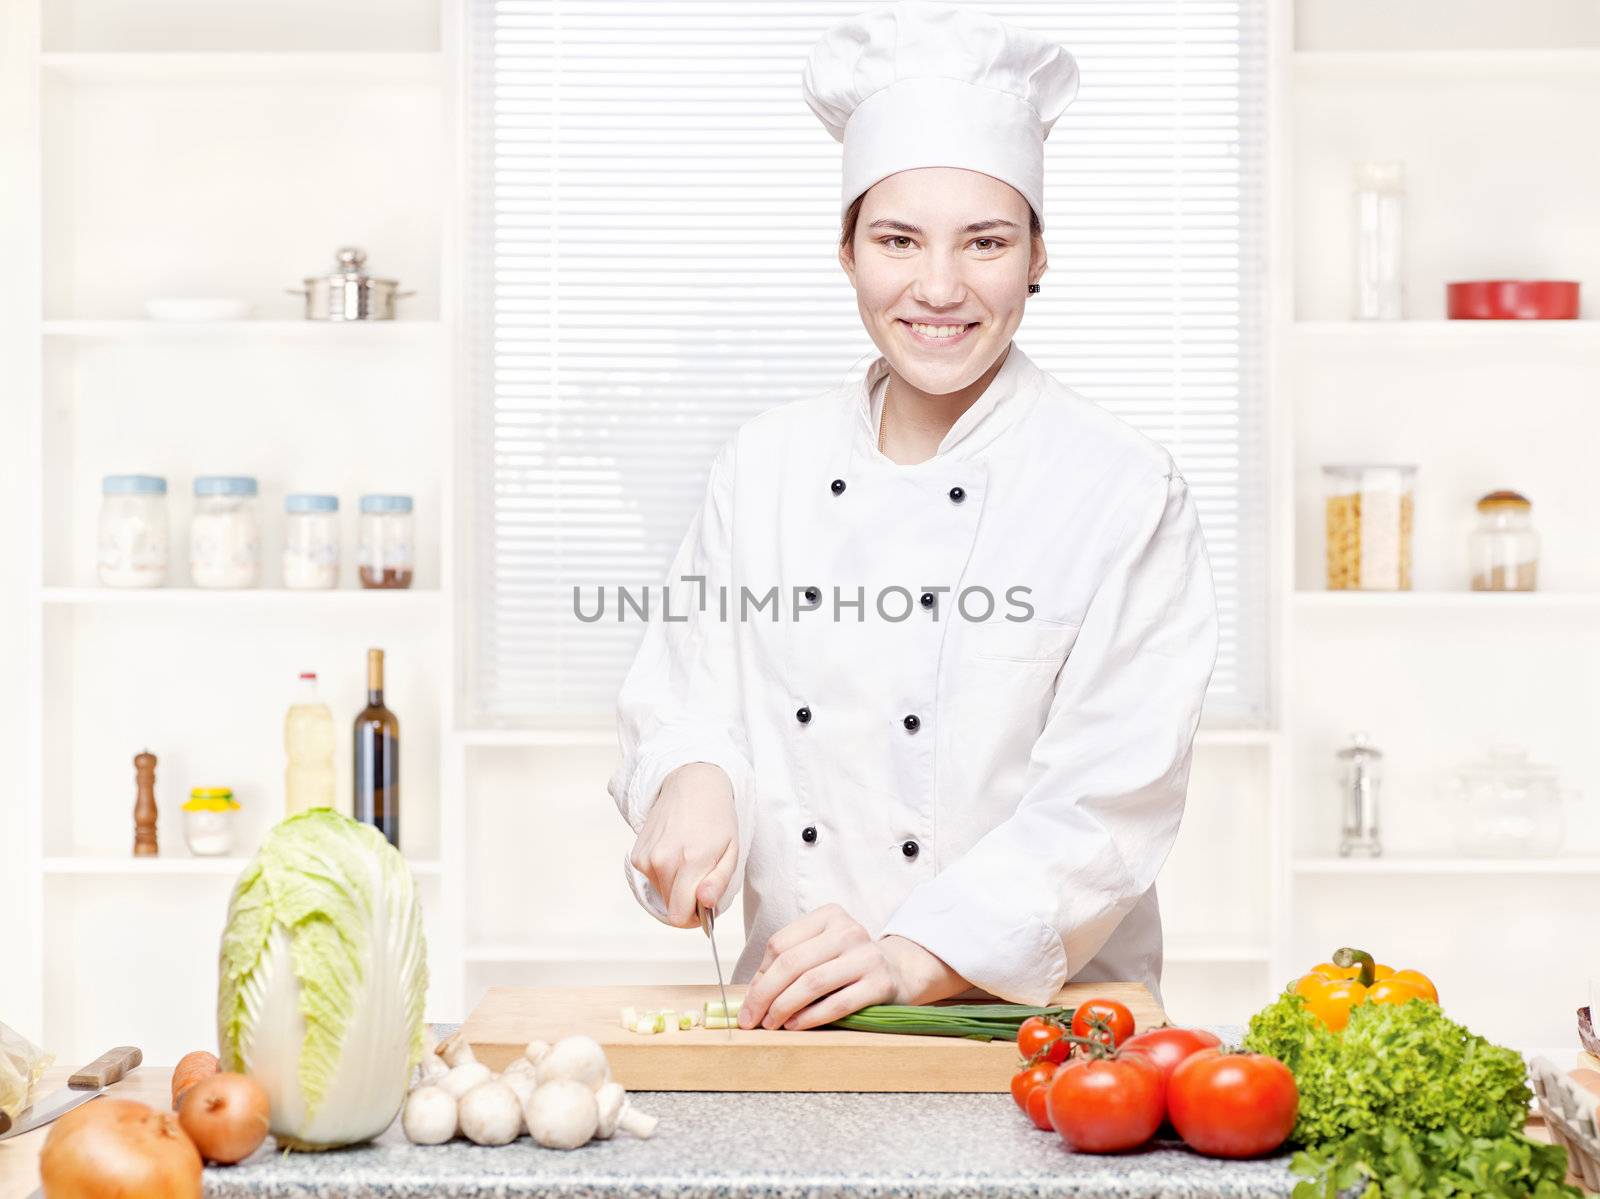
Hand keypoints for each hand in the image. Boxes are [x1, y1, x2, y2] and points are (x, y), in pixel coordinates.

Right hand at [628, 762, 737, 927]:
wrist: (693, 786)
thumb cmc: (717, 820)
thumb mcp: (732, 851)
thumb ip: (718, 882)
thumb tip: (705, 905)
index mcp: (691, 861)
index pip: (680, 916)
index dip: (694, 918)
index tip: (705, 905)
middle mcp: (663, 860)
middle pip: (670, 908)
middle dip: (686, 901)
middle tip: (701, 877)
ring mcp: (647, 857)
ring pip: (660, 895)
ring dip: (675, 887)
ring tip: (689, 861)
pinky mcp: (637, 855)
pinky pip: (651, 880)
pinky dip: (663, 875)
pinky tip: (674, 853)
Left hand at [736, 904, 966, 1030]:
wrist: (901, 971)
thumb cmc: (850, 964)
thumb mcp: (822, 950)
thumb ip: (791, 962)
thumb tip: (752, 993)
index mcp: (828, 916)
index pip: (780, 943)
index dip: (759, 975)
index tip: (749, 1001)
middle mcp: (848, 931)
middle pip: (792, 963)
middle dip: (764, 995)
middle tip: (750, 1019)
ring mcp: (866, 956)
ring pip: (811, 982)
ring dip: (784, 1008)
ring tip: (771, 1025)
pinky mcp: (880, 984)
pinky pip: (836, 1003)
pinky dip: (810, 1017)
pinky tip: (796, 1026)